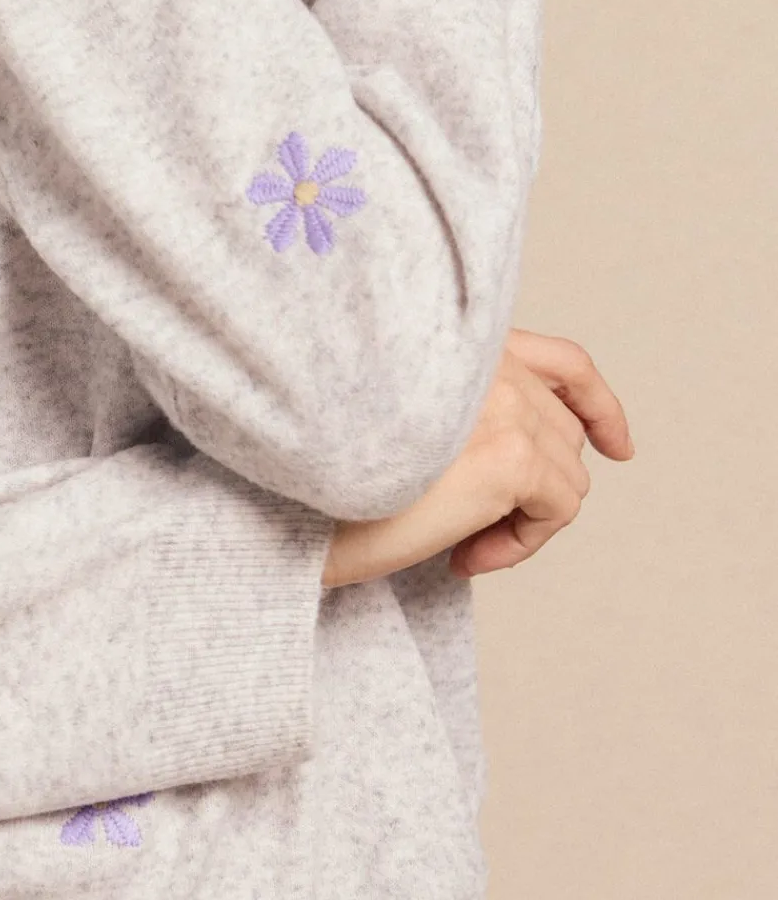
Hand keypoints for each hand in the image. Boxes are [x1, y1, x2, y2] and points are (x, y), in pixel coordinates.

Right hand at [321, 329, 634, 587]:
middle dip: (535, 487)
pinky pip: (558, 511)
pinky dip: (523, 544)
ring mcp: (504, 404)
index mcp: (462, 342)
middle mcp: (488, 359)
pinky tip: (465, 556)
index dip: (597, 403)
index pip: (562, 360)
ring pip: (568, 475)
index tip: (616, 446)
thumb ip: (470, 410)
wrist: (284, 503)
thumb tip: (545, 458)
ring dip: (524, 519)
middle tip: (470, 528)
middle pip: (564, 431)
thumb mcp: (406, 421)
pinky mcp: (512, 457)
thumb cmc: (322, 473)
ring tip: (460, 543)